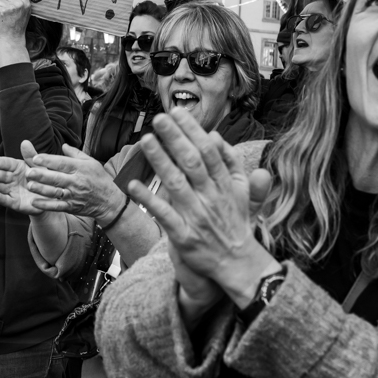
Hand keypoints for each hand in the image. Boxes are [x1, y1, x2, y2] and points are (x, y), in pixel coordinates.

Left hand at [0, 0, 31, 43]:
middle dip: (2, 2)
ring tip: (4, 18)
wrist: (12, 40)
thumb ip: (19, 2)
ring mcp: (9, 8)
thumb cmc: (16, 27)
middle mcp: (18, 4)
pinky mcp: (0, 12)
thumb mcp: (24, 12)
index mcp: (26, 3)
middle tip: (6, 14)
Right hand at [0, 141, 52, 215]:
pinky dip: (1, 199)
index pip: (7, 164)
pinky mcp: (15, 203)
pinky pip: (7, 201)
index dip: (2, 163)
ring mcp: (12, 191)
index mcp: (16, 168)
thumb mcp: (39, 166)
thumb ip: (31, 155)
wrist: (51, 196)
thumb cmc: (43, 178)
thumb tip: (25, 142)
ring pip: (1, 188)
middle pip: (1, 175)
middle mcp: (11, 179)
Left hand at [5, 141, 127, 225]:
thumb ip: (75, 154)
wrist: (109, 202)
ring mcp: (74, 195)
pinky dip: (45, 205)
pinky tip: (34, 202)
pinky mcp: (72, 206)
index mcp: (80, 168)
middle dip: (42, 175)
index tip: (35, 158)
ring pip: (55, 192)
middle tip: (28, 172)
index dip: (48, 160)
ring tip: (29, 186)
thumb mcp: (91, 162)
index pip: (62, 163)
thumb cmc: (99, 179)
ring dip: (41, 190)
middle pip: (57, 178)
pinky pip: (57, 206)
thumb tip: (63, 145)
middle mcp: (76, 182)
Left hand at [128, 109, 276, 309]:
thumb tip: (216, 137)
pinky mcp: (184, 237)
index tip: (177, 112)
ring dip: (160, 161)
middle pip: (192, 162)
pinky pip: (164, 215)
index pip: (208, 151)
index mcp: (226, 185)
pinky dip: (149, 200)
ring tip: (146, 140)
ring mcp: (197, 217)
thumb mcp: (243, 193)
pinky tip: (133, 185)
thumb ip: (233, 164)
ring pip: (176, 184)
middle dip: (175, 138)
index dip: (192, 131)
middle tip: (159, 118)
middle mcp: (211, 198)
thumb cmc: (236, 224)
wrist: (238, 265)